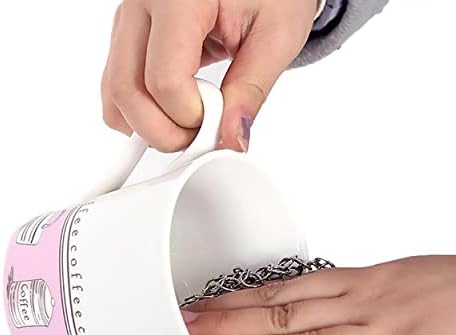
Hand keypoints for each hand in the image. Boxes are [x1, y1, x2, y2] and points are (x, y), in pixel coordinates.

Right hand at [102, 0, 317, 151]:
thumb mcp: (277, 36)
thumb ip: (251, 90)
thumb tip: (232, 137)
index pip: (165, 82)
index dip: (192, 118)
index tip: (220, 123)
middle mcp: (142, 5)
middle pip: (127, 92)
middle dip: (164, 132)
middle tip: (201, 136)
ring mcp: (129, 21)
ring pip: (115, 95)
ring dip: (148, 127)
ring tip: (188, 123)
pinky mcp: (128, 37)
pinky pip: (117, 89)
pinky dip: (140, 114)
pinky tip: (171, 114)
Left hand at [183, 255, 455, 334]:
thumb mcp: (435, 332)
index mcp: (375, 285)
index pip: (304, 290)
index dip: (265, 298)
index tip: (236, 303)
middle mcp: (363, 292)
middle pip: (282, 297)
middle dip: (235, 304)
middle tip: (196, 308)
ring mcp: (367, 314)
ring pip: (285, 316)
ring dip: (236, 321)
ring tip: (199, 327)